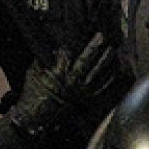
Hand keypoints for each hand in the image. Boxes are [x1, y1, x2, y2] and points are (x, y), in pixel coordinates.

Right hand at [7, 34, 122, 140]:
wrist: (37, 116)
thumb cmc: (33, 92)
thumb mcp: (35, 71)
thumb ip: (45, 58)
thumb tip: (55, 47)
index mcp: (59, 72)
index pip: (70, 53)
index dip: (79, 42)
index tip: (85, 32)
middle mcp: (72, 80)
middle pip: (87, 61)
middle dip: (95, 48)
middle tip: (103, 36)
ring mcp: (82, 90)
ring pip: (99, 72)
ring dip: (106, 60)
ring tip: (112, 49)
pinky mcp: (87, 98)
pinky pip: (103, 86)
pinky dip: (109, 76)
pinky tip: (114, 67)